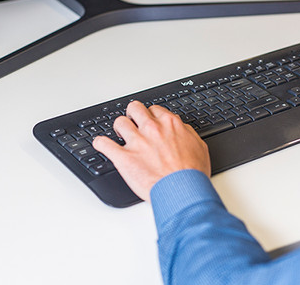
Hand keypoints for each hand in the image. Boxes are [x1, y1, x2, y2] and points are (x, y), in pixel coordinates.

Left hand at [92, 101, 210, 201]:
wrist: (183, 191)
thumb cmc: (192, 174)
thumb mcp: (198, 146)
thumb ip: (186, 134)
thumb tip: (179, 129)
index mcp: (169, 124)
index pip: (154, 110)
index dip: (151, 116)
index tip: (149, 122)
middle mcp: (152, 129)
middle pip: (134, 108)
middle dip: (132, 114)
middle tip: (133, 124)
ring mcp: (137, 142)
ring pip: (119, 123)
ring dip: (119, 128)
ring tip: (120, 135)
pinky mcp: (124, 157)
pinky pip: (104, 144)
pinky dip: (100, 144)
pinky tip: (101, 145)